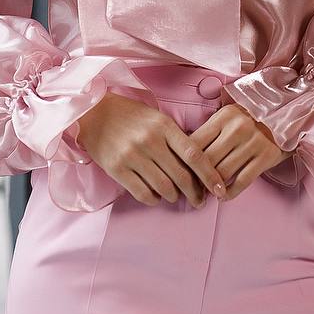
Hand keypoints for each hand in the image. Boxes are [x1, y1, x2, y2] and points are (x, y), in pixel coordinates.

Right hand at [75, 90, 226, 207]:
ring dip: (174, 196)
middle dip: (195, 193)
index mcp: (164, 126)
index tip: (219, 188)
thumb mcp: (158, 118)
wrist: (94, 112)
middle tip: (200, 200)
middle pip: (181, 176)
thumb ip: (176, 137)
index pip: (194, 154)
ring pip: (164, 187)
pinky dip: (153, 199)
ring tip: (176, 196)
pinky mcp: (117, 169)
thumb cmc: (131, 116)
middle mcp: (150, 141)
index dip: (210, 175)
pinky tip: (155, 196)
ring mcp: (132, 156)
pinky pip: (142, 193)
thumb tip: (199, 164)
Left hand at [186, 101, 292, 198]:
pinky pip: (242, 181)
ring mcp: (253, 143)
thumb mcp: (228, 117)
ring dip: (212, 187)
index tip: (179, 174)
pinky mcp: (266, 157)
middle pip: (207, 161)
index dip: (184, 162)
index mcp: (223, 117)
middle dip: (196, 178)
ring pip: (223, 173)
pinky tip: (223, 196)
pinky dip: (230, 192)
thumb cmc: (249, 119)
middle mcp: (237, 128)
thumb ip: (209, 131)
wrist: (285, 115)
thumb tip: (183, 155)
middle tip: (190, 189)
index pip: (195, 143)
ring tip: (206, 193)